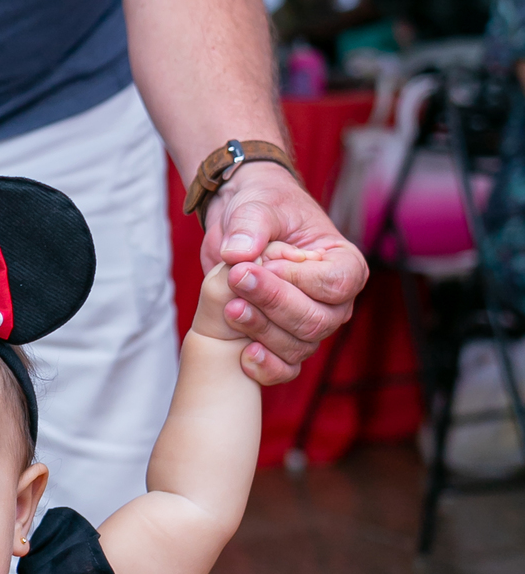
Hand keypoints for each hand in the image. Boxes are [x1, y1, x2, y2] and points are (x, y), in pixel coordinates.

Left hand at [201, 162, 367, 385]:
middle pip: (317, 320)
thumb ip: (251, 226)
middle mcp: (333, 301)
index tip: (266, 262)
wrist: (237, 223)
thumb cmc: (261, 206)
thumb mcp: (257, 205)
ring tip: (230, 307)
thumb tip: (238, 253)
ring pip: (298, 346)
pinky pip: (284, 368)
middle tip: (238, 279)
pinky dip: (265, 367)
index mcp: (344, 263)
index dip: (299, 279)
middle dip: (274, 303)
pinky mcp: (282, 342)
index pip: (336, 283)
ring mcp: (309, 325)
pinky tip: (243, 354)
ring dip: (262, 330)